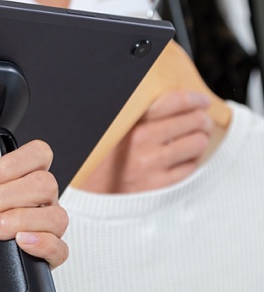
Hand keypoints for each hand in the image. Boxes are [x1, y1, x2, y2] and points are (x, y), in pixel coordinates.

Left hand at [0, 140, 68, 291]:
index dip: (10, 165)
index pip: (35, 155)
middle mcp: (34, 202)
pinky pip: (59, 248)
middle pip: (45, 183)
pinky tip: (19, 242)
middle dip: (6, 197)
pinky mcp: (44, 258)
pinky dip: (41, 243)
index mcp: (15, 180)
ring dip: (17, 220)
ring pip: (55, 215)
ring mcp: (42, 229)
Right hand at [81, 89, 213, 193]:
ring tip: (193, 139)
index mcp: (130, 122)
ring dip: (199, 140)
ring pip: (198, 143)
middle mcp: (141, 142)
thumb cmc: (101, 157)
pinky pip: (190, 168)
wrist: (88, 192)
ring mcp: (152, 165)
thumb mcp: (112, 129)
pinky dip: (189, 162)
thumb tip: (168, 99)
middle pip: (194, 121)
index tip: (201, 101)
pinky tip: (181, 159)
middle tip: (201, 120)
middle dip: (202, 119)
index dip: (194, 99)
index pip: (175, 101)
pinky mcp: (159, 185)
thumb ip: (135, 113)